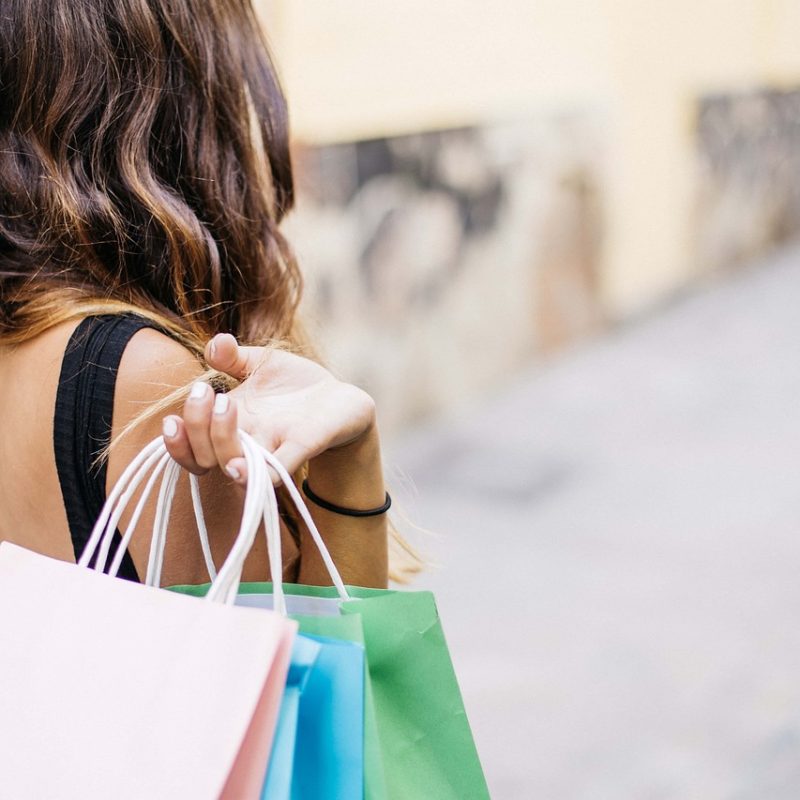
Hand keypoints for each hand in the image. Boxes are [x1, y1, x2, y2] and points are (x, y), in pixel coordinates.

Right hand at [161, 334, 376, 484]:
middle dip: (197, 426)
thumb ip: (233, 356)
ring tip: (226, 405)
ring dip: (220, 440)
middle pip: (204, 456)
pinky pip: (275, 471)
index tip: (172, 420)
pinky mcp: (302, 448)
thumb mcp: (262, 364)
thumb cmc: (295, 385)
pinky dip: (257, 473)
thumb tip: (215, 343)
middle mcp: (246, 442)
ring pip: (233, 464)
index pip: (190, 446)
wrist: (341, 399)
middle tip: (208, 392)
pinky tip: (239, 467)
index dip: (175, 442)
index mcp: (229, 424)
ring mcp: (272, 448)